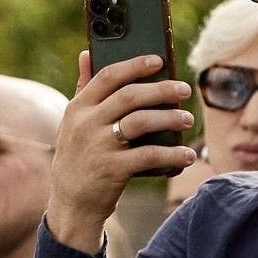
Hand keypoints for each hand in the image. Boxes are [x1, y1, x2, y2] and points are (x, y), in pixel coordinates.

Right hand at [46, 49, 197, 249]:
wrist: (70, 203)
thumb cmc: (78, 157)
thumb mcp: (72, 123)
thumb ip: (82, 89)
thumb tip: (86, 54)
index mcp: (77, 108)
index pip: (108, 77)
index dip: (134, 65)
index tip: (159, 60)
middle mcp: (85, 124)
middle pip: (129, 96)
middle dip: (161, 90)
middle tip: (183, 90)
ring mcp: (98, 147)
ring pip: (141, 122)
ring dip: (169, 118)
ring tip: (187, 119)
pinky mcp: (111, 170)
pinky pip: (148, 156)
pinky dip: (171, 155)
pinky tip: (186, 155)